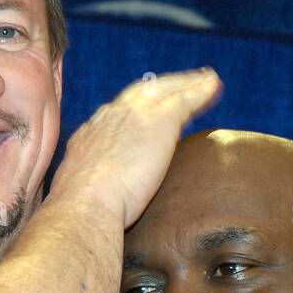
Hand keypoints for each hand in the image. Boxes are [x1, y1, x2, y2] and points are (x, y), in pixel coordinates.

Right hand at [48, 68, 222, 226]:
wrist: (86, 203)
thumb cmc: (81, 211)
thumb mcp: (79, 193)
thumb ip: (91, 189)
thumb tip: (97, 203)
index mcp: (90, 135)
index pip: (115, 116)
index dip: (132, 112)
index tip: (143, 112)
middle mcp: (110, 117)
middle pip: (139, 93)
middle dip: (159, 87)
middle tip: (178, 85)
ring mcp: (135, 116)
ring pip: (164, 90)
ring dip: (185, 84)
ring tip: (205, 80)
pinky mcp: (160, 120)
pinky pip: (186, 99)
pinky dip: (200, 90)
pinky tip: (214, 85)